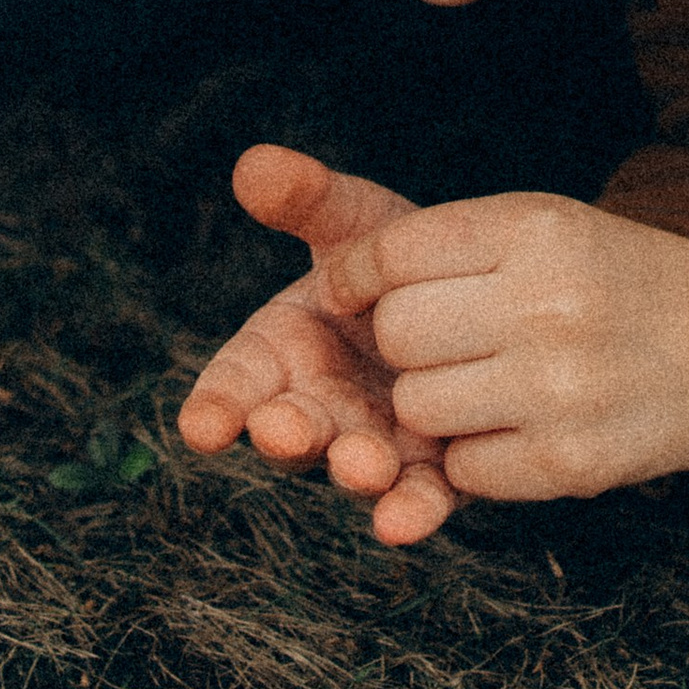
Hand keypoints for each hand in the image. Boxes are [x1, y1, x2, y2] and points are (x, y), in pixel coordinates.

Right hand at [176, 146, 461, 544]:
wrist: (488, 293)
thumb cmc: (400, 259)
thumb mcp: (358, 221)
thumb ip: (309, 200)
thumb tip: (252, 164)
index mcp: (286, 349)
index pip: (239, 380)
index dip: (217, 402)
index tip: (201, 426)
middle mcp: (322, 405)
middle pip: (293, 427)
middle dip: (285, 434)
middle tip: (285, 431)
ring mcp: (376, 443)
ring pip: (354, 466)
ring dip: (353, 472)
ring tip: (364, 466)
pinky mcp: (433, 471)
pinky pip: (419, 497)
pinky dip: (410, 513)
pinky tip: (404, 524)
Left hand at [322, 191, 688, 512]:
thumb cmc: (613, 278)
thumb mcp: (544, 224)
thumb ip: (442, 243)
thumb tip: (330, 281)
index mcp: (538, 228)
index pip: (396, 252)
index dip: (357, 274)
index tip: (351, 288)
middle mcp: (549, 304)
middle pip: (396, 334)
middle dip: (401, 342)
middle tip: (440, 340)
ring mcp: (559, 390)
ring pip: (415, 408)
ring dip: (429, 403)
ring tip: (483, 381)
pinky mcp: (568, 463)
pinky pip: (460, 471)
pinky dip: (472, 456)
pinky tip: (517, 424)